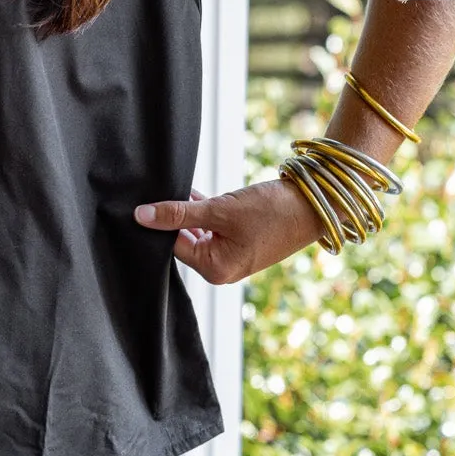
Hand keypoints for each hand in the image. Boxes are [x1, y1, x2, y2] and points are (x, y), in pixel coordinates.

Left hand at [133, 178, 320, 284]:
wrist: (314, 205)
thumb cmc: (271, 212)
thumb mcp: (220, 210)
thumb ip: (179, 214)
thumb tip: (140, 216)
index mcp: (215, 269)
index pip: (171, 245)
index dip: (158, 221)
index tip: (146, 198)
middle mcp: (221, 268)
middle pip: (182, 239)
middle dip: (173, 215)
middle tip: (160, 188)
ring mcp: (230, 254)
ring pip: (196, 230)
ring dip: (188, 210)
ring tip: (179, 186)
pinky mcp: (239, 240)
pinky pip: (212, 225)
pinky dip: (203, 209)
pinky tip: (193, 191)